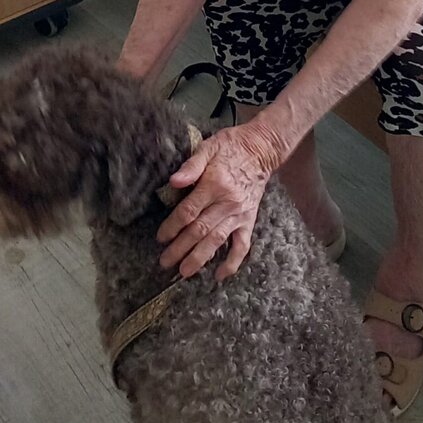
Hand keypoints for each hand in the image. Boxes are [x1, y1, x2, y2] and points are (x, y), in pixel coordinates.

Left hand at [157, 124, 278, 281]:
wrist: (261, 149)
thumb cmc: (231, 147)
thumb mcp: (208, 147)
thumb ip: (190, 166)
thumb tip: (173, 182)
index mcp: (214, 184)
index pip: (188, 211)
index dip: (172, 227)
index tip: (160, 238)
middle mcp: (227, 202)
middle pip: (199, 230)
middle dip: (180, 248)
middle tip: (165, 262)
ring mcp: (239, 214)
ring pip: (217, 241)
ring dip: (200, 258)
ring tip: (185, 272)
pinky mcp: (249, 220)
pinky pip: (242, 245)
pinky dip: (232, 262)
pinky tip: (220, 275)